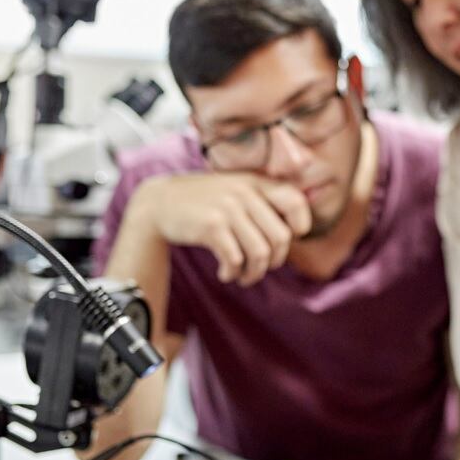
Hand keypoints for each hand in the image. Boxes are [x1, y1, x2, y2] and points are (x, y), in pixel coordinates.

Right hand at [132, 173, 310, 285]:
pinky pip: (236, 259)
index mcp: (256, 183)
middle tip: (260, 267)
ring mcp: (228, 208)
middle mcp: (245, 193)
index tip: (286, 238)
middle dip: (275, 261)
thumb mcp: (236, 190)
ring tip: (243, 276)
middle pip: (281, 238)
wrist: (159, 202)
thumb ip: (263, 202)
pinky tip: (226, 274)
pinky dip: (233, 273)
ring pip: (260, 253)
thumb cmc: (205, 203)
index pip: (296, 201)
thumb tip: (296, 233)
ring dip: (253, 274)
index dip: (299, 225)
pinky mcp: (211, 226)